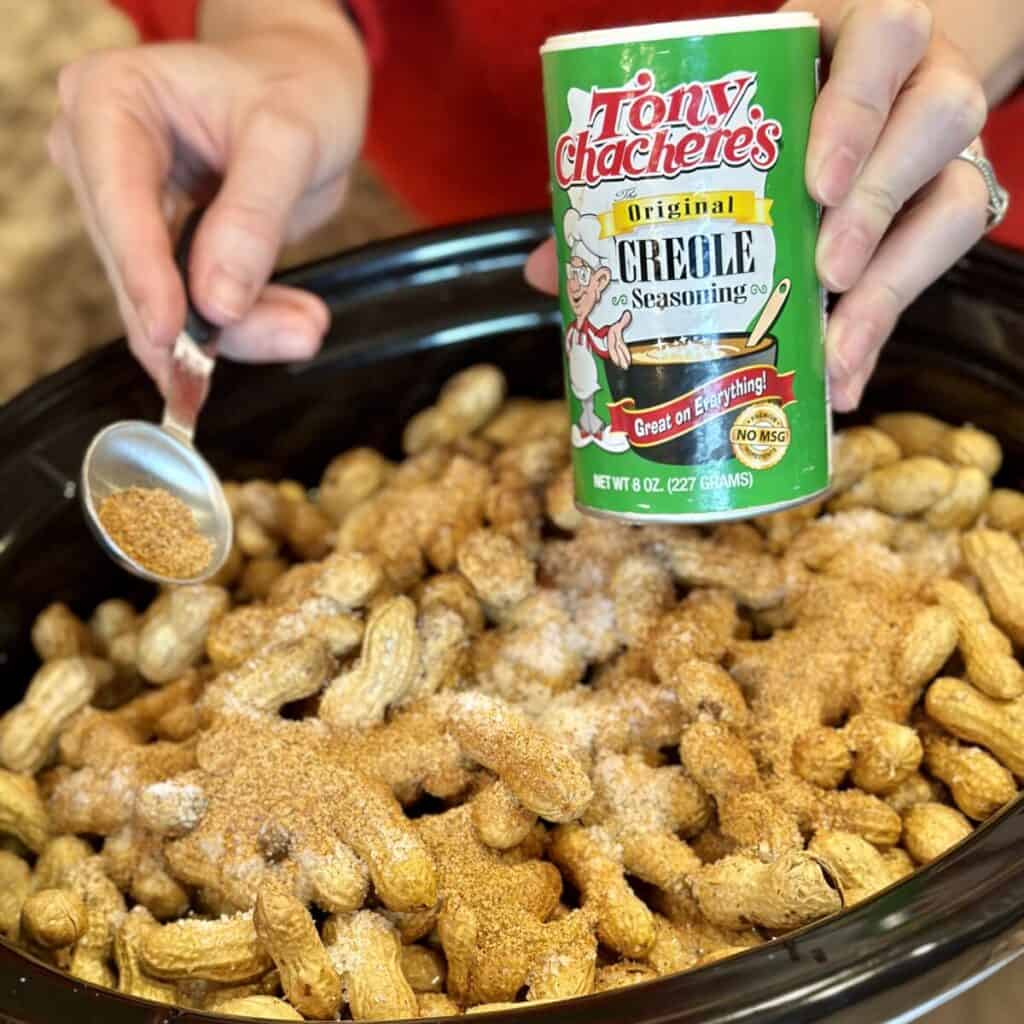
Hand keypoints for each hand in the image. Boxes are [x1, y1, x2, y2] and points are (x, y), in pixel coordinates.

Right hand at [48, 1, 367, 389]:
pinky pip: (199, 305)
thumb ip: (253, 215)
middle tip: (292, 336)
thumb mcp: (290, 137)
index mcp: (109, 102)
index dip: (143, 274)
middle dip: (210, 316)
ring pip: (171, 300)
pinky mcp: (168, 248)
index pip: (117, 201)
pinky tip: (298, 323)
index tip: (168, 332)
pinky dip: (252, 323)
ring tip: (307, 329)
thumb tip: (217, 303)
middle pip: (140, 265)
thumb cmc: (296, 88)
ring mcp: (133, 210)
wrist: (310, 88)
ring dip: (243, 328)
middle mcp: (103, 159)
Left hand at [525, 0, 990, 410]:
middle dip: (876, 200)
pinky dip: (888, 331)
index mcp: (855, 43)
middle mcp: (916, 86)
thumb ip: (648, 183)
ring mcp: (940, 152)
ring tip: (836, 342)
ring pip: (957, 198)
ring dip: (896, 275)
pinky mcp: (949, 211)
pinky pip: (943, 267)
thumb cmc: (778, 114)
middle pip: (933, 123)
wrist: (875, 89)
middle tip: (824, 269)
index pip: (883, 40)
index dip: (856, 107)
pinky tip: (844, 383)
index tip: (814, 183)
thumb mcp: (727, 123)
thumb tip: (544, 270)